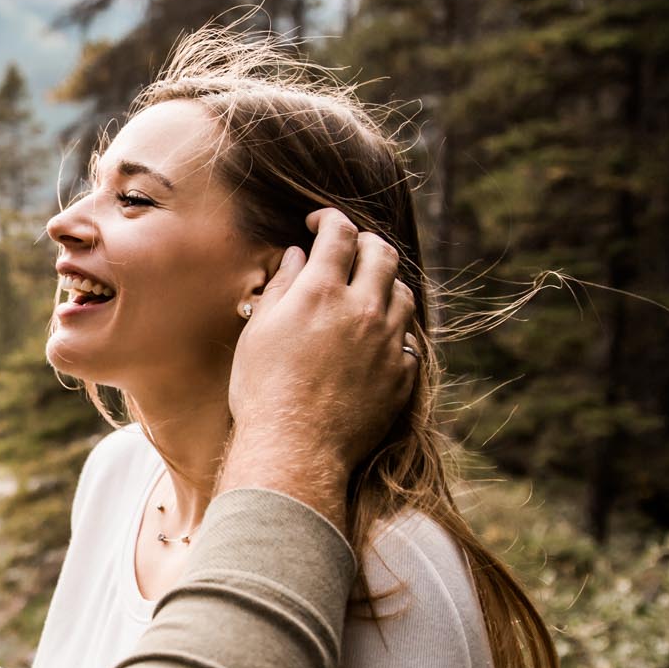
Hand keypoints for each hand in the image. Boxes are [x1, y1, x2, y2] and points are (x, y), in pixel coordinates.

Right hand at [221, 209, 417, 523]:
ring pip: (404, 292)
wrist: (295, 448)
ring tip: (366, 293)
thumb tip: (298, 256)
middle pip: (381, 253)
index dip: (329, 219)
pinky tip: (376, 339)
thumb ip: (282, 286)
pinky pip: (409, 339)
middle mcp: (363, 308)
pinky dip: (394, 330)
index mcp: (322, 291)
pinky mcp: (402, 374)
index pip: (338, 232)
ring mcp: (389, 342)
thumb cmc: (263, 390)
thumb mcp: (259, 331)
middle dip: (364, 242)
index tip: (317, 223)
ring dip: (385, 284)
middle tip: (348, 250)